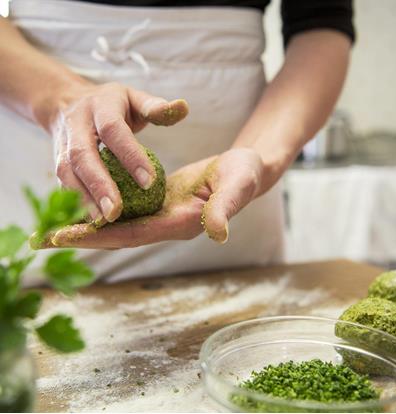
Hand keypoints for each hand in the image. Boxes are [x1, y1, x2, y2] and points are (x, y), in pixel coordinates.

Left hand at [38, 148, 264, 248]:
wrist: (245, 169)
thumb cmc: (243, 175)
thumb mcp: (237, 185)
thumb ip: (225, 207)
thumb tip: (217, 232)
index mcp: (181, 222)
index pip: (135, 233)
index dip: (101, 236)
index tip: (65, 237)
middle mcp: (166, 223)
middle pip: (119, 234)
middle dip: (82, 238)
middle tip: (42, 239)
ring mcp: (161, 214)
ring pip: (118, 224)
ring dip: (87, 226)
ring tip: (52, 227)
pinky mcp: (158, 202)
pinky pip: (126, 209)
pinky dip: (102, 210)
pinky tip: (83, 206)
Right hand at [47, 81, 187, 223]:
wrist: (66, 102)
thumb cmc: (112, 104)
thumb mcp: (134, 98)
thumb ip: (157, 107)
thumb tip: (184, 107)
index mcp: (101, 106)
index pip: (113, 131)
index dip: (129, 155)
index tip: (148, 182)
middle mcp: (76, 124)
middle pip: (82, 155)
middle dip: (98, 185)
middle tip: (115, 211)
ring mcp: (62, 143)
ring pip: (66, 172)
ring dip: (82, 198)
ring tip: (102, 221)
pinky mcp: (56, 160)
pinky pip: (62, 182)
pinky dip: (73, 202)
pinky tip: (90, 222)